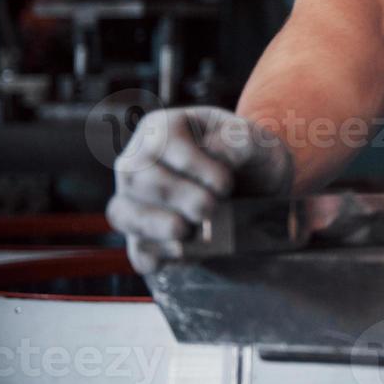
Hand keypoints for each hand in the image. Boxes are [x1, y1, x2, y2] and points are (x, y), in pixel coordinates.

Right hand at [105, 107, 293, 273]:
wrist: (259, 192)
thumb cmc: (250, 158)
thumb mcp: (257, 140)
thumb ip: (241, 141)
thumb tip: (217, 154)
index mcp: (162, 128)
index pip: (162, 144)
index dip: (193, 167)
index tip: (226, 184)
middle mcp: (137, 162)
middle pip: (137, 179)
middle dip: (178, 198)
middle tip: (212, 208)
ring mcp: (134, 201)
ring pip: (124, 214)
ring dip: (160, 227)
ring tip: (194, 231)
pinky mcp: (143, 236)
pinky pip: (136, 249)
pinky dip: (157, 255)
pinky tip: (186, 252)